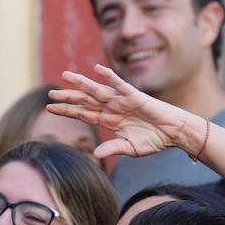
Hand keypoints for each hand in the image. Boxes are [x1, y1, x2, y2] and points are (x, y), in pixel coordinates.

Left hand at [48, 66, 196, 159]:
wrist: (174, 133)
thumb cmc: (154, 140)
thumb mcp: (130, 148)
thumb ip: (113, 149)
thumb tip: (95, 155)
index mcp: (109, 120)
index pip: (83, 114)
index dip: (67, 111)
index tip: (50, 108)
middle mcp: (112, 108)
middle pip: (85, 101)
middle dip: (68, 97)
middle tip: (51, 94)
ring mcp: (122, 100)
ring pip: (97, 90)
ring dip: (81, 83)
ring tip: (65, 76)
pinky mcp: (135, 96)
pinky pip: (120, 85)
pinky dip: (109, 77)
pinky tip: (97, 69)